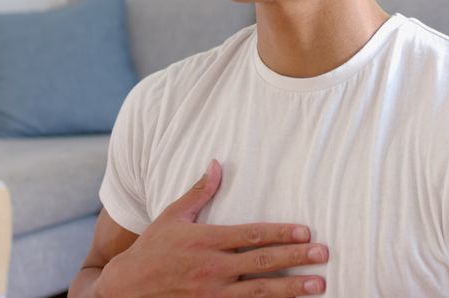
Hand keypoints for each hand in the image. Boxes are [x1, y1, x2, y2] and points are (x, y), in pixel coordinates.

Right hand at [96, 160, 328, 296]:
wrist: (124, 291)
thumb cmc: (151, 250)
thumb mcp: (172, 217)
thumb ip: (199, 192)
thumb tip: (217, 163)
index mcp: (205, 241)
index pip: (250, 235)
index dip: (280, 233)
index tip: (306, 231)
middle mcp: (211, 269)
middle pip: (261, 263)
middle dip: (295, 259)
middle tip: (323, 255)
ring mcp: (211, 295)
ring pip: (258, 293)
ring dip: (291, 289)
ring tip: (318, 285)